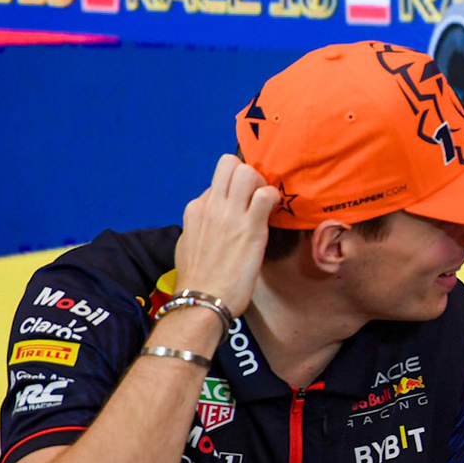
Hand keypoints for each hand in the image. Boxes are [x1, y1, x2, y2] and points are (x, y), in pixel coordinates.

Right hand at [173, 155, 279, 316]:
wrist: (203, 298)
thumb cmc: (198, 278)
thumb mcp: (189, 243)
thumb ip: (200, 225)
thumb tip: (210, 219)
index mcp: (196, 210)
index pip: (217, 182)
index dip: (233, 190)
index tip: (243, 205)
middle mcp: (212, 206)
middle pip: (229, 164)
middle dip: (248, 173)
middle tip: (257, 194)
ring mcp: (231, 214)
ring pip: (247, 171)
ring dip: (262, 183)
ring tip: (266, 203)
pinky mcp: (251, 227)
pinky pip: (266, 195)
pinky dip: (274, 198)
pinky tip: (274, 213)